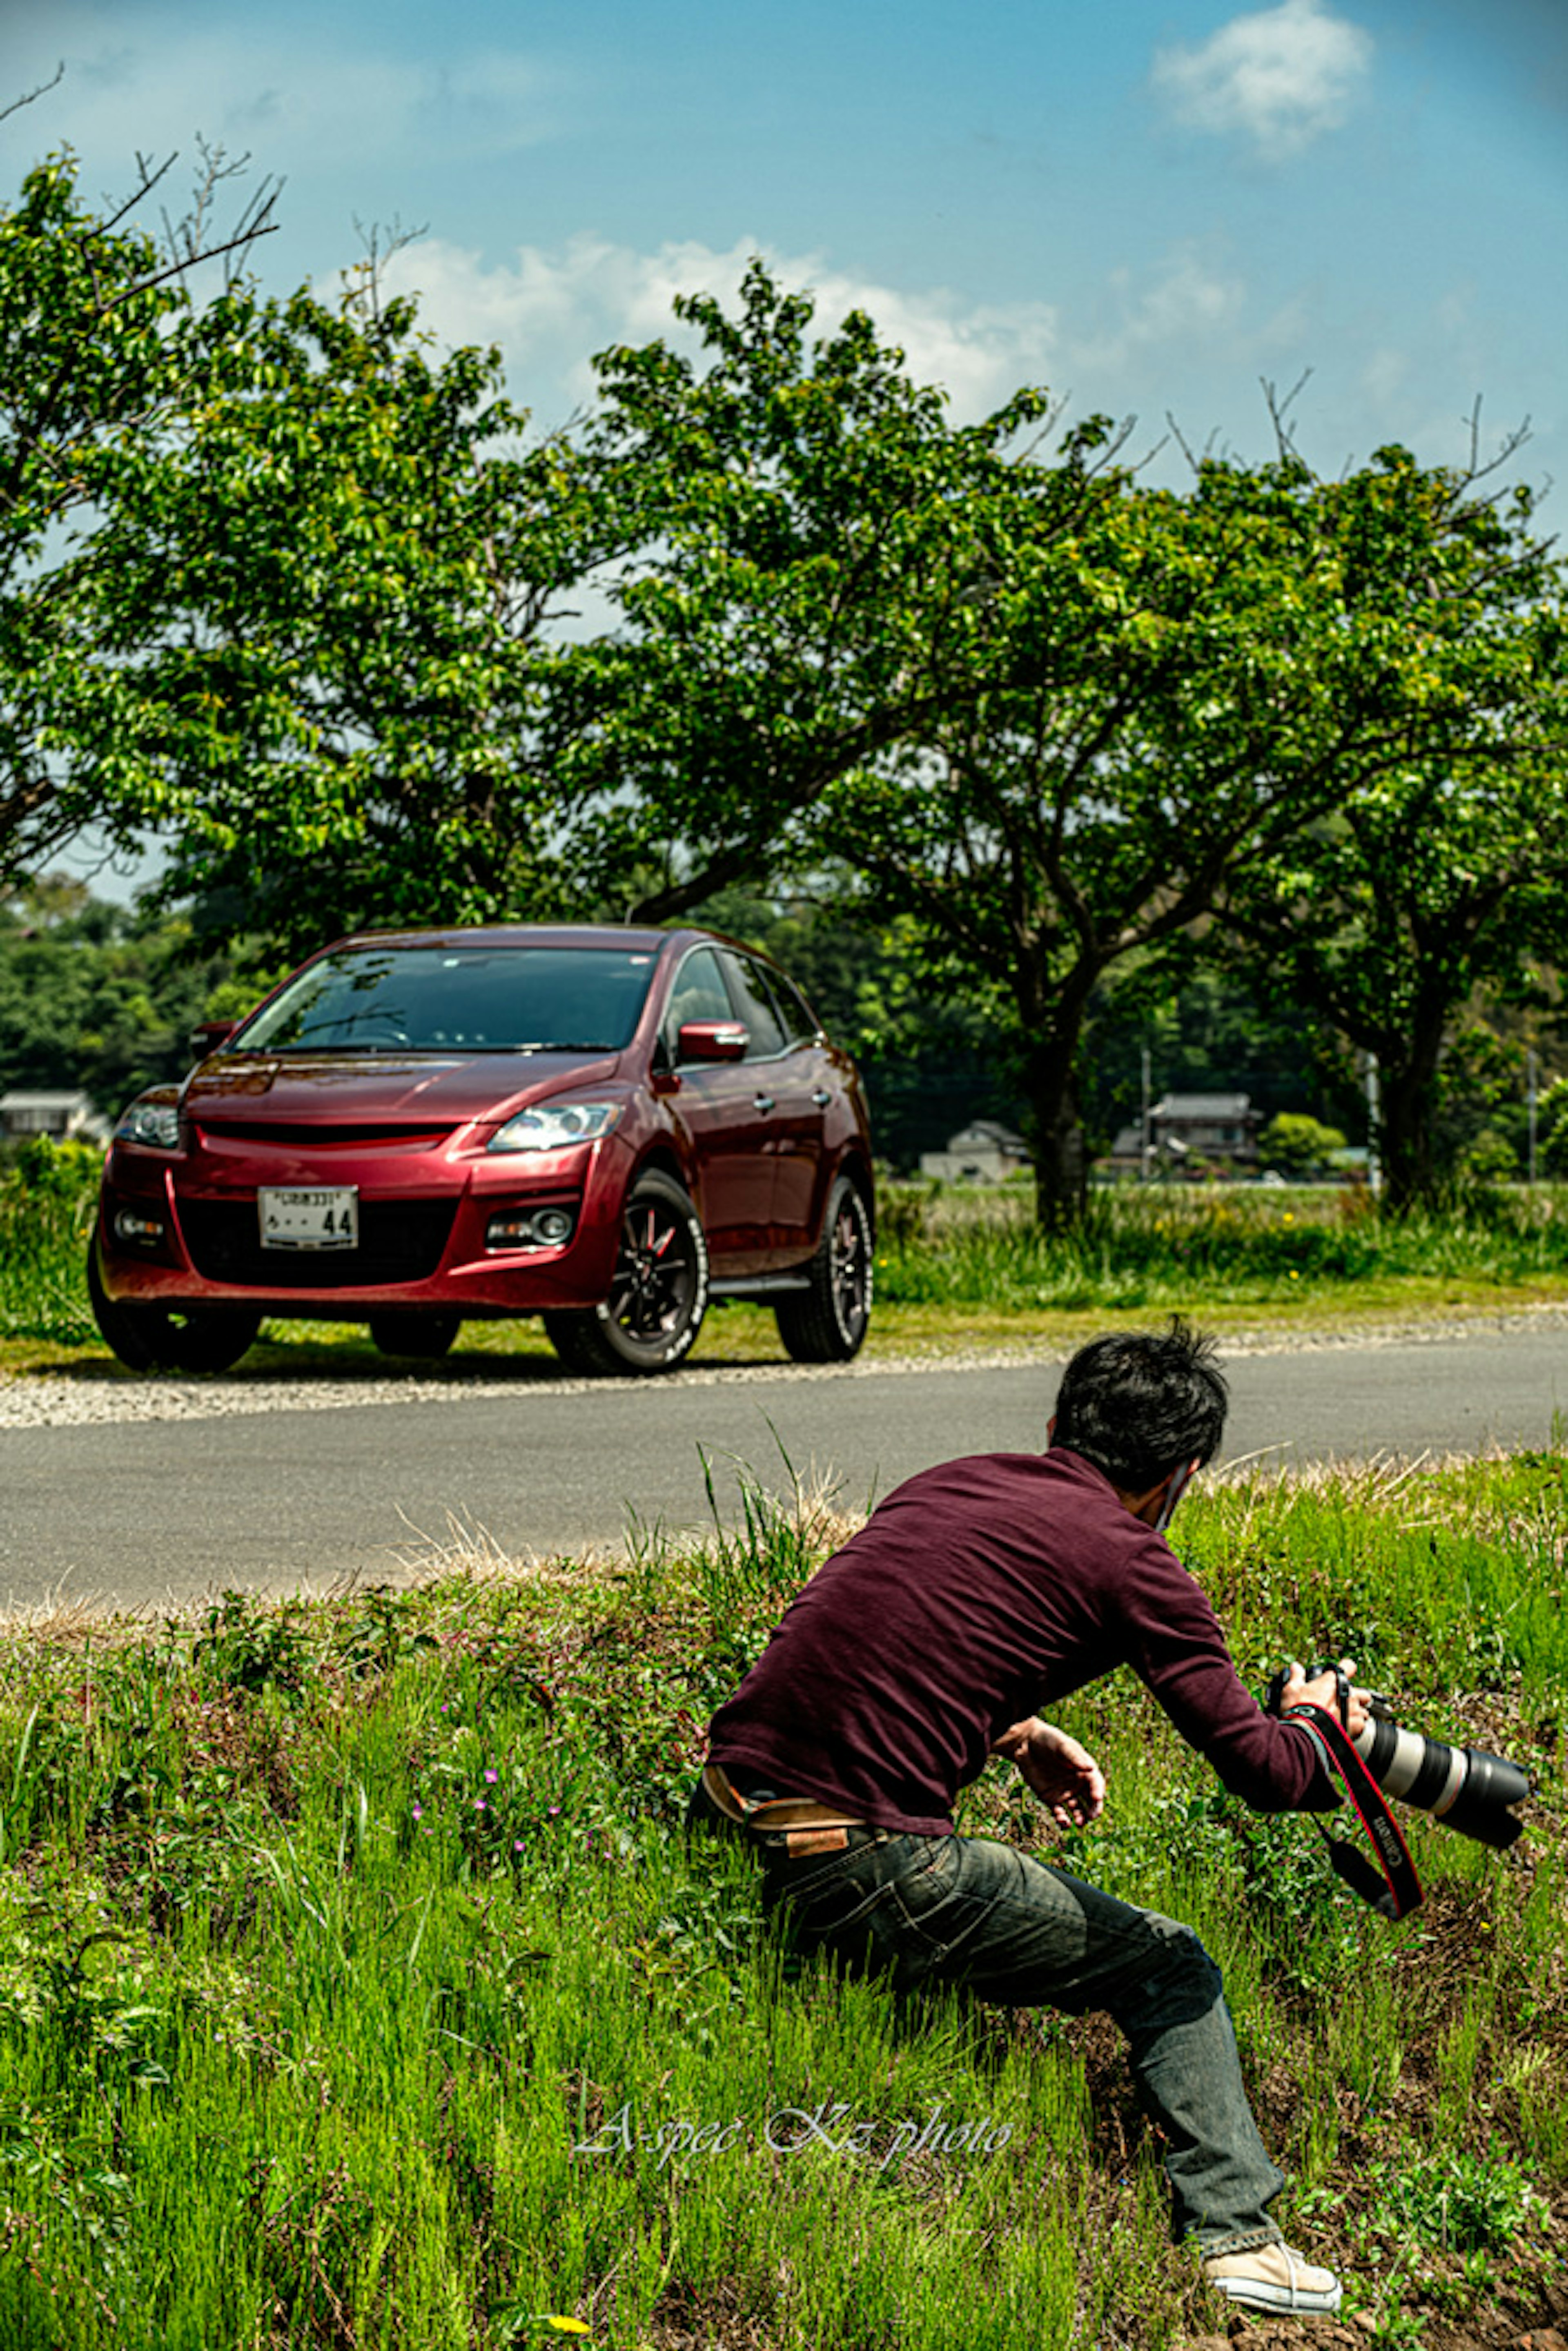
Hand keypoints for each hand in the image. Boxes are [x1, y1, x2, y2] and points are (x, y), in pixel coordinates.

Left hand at [991, 1717, 1105, 1826]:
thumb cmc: (1049, 1741)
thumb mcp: (1062, 1746)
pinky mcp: (1051, 1800)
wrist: (1027, 1744)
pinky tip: (1062, 1821)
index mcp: (1085, 1771)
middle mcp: (1078, 1785)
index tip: (1097, 1797)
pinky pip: (1060, 1813)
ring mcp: (1065, 1794)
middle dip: (1093, 1810)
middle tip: (1091, 1817)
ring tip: (1079, 1823)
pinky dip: (1062, 1819)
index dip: (1098, 1791)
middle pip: (1091, 1802)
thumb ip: (1074, 1757)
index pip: (1096, 1784)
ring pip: (1077, 1811)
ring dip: (1080, 1818)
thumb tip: (1090, 1768)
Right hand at [1280, 1659, 1368, 1739]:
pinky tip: (1347, 1730)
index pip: (1349, 1666)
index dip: (1347, 1667)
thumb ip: (1297, 1677)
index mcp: (1333, 1682)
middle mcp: (1347, 1695)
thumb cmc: (1298, 1710)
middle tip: (1346, 1702)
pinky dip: (1357, 1728)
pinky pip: (1362, 1726)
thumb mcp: (1291, 1690)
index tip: (1345, 1670)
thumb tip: (1295, 1667)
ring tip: (1346, 1719)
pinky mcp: (1356, 1728)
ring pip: (1364, 1711)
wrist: (1304, 1734)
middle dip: (1357, 1697)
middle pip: (1363, 1693)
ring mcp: (1354, 1711)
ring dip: (1357, 1714)